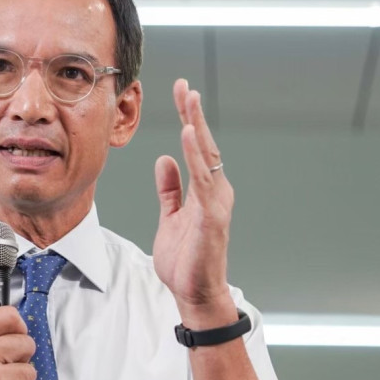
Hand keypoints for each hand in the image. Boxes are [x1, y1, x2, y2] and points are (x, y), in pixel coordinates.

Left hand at [153, 79, 235, 324]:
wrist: (194, 293)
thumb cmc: (185, 259)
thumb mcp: (171, 216)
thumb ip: (170, 189)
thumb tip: (164, 160)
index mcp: (204, 190)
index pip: (196, 148)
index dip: (188, 120)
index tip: (181, 94)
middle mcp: (214, 191)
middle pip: (204, 145)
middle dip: (193, 115)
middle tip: (184, 86)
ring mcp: (216, 203)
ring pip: (207, 157)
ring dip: (196, 127)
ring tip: (189, 100)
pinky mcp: (212, 217)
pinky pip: (203, 181)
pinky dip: (196, 157)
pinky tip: (188, 136)